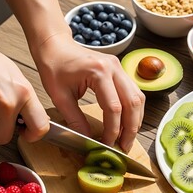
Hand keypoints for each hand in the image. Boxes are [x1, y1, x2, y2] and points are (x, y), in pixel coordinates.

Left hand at [35, 33, 144, 151]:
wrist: (55, 45)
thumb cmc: (54, 66)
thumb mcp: (59, 96)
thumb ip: (75, 119)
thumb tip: (88, 140)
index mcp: (98, 72)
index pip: (113, 108)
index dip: (113, 130)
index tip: (107, 145)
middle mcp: (114, 68)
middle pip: (132, 103)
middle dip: (130, 128)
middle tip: (124, 146)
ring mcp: (119, 67)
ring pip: (138, 97)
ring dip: (135, 120)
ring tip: (127, 137)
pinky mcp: (120, 70)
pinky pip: (133, 92)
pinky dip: (133, 109)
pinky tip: (127, 122)